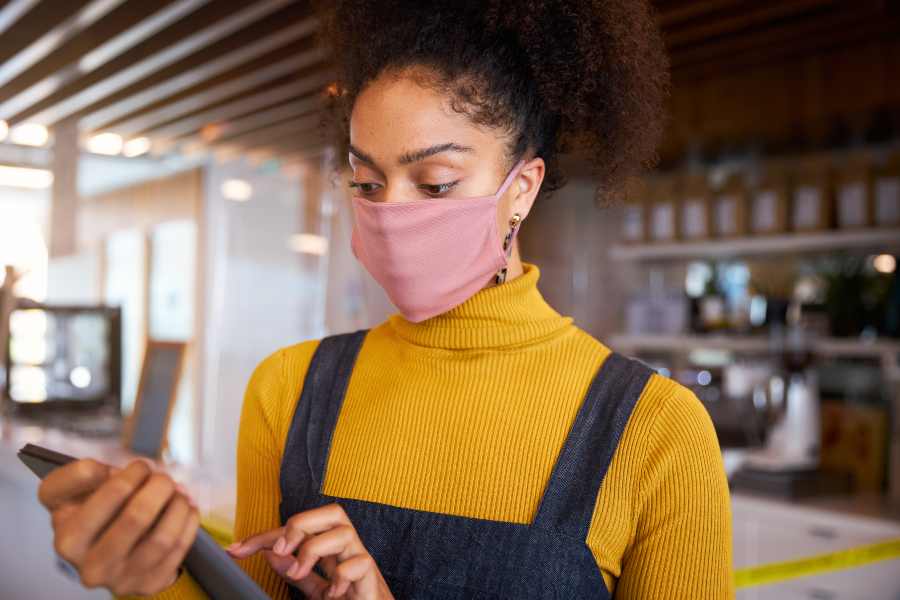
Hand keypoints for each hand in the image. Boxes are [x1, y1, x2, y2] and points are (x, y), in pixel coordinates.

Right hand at [37, 458, 199, 595]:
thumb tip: (108, 470)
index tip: (140, 466)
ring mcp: (121, 580)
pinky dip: (188, 521)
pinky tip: (185, 508)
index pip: (108, 496)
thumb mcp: (68, 492)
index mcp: (69, 539)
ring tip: (177, 491)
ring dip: (177, 505)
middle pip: (137, 517)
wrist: (98, 552)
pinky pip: (178, 549)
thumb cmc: (88, 513)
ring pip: (162, 538)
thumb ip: (79, 475)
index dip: (131, 474)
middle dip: (159, 487)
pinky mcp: (148, 585)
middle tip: (163, 477)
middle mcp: (91, 566)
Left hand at [227, 503, 392, 599]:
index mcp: (333, 551)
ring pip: (345, 531)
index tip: (236, 550)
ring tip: (298, 572)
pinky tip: (331, 593)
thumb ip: (297, 571)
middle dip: (301, 523)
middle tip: (279, 548)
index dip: (266, 536)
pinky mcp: (371, 583)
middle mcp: (348, 551)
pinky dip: (340, 575)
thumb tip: (271, 553)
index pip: (300, 529)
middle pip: (333, 513)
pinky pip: (360, 564)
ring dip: (314, 549)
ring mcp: (362, 564)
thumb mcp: (316, 590)